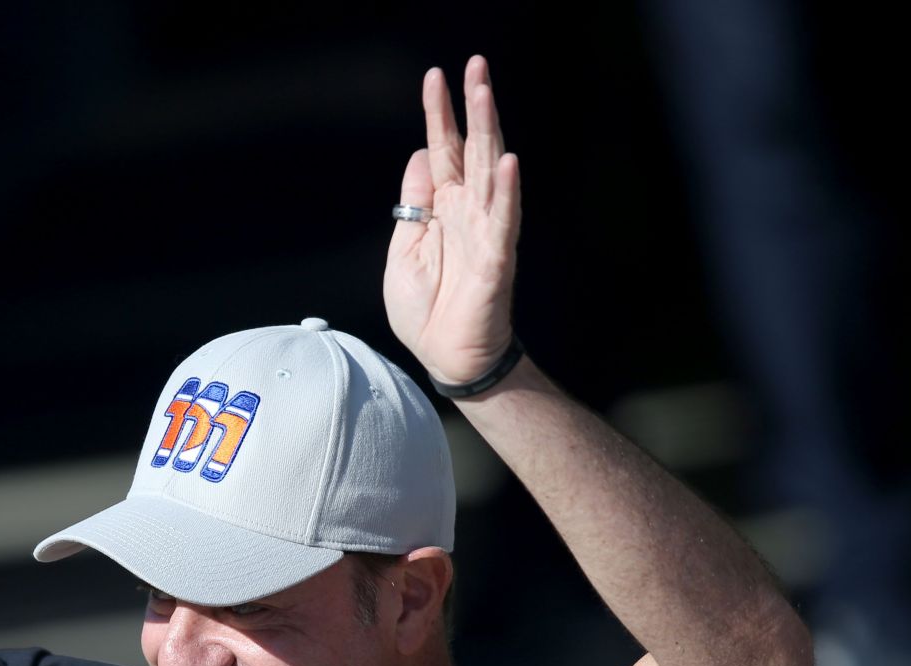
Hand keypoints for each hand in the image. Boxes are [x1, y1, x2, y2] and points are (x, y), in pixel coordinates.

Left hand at [383, 56, 520, 386]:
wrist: (445, 357)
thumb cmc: (425, 310)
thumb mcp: (403, 251)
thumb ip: (413, 204)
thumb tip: (421, 154)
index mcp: (442, 208)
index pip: (442, 149)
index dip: (439, 114)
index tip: (435, 76)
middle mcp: (467, 211)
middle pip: (471, 148)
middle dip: (473, 106)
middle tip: (475, 63)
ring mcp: (485, 231)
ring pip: (490, 171)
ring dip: (489, 131)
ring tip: (486, 93)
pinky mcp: (496, 258)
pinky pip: (504, 220)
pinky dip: (506, 191)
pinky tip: (507, 161)